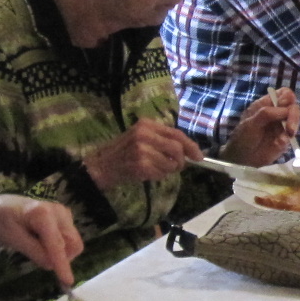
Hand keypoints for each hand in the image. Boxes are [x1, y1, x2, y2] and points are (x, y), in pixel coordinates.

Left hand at [0, 195, 83, 289]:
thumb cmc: (2, 221)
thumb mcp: (11, 238)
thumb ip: (33, 251)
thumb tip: (51, 265)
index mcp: (44, 214)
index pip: (57, 244)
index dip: (62, 264)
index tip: (68, 282)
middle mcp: (59, 211)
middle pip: (73, 244)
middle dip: (62, 258)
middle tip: (40, 260)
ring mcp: (64, 214)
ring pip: (73, 243)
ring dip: (60, 253)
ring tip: (36, 247)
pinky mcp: (66, 219)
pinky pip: (69, 240)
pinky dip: (59, 248)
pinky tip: (41, 242)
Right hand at [84, 117, 202, 189]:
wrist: (101, 165)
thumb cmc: (124, 152)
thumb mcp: (141, 138)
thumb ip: (162, 140)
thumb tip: (189, 151)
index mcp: (146, 124)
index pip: (176, 133)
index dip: (190, 145)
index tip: (198, 156)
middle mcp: (144, 134)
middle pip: (177, 148)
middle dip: (181, 160)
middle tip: (177, 166)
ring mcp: (142, 150)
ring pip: (171, 162)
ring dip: (169, 169)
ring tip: (156, 168)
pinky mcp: (141, 165)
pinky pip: (162, 173)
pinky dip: (160, 175)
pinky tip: (148, 173)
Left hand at [220, 88, 299, 166]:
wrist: (242, 158)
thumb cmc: (243, 137)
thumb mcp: (251, 123)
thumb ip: (266, 113)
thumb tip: (286, 109)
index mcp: (268, 104)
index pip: (285, 93)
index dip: (288, 98)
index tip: (285, 108)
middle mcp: (278, 113)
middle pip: (294, 106)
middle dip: (294, 116)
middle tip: (289, 129)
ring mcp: (283, 126)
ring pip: (296, 120)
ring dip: (293, 127)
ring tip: (283, 138)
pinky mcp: (286, 139)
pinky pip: (292, 137)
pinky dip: (286, 140)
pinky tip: (278, 144)